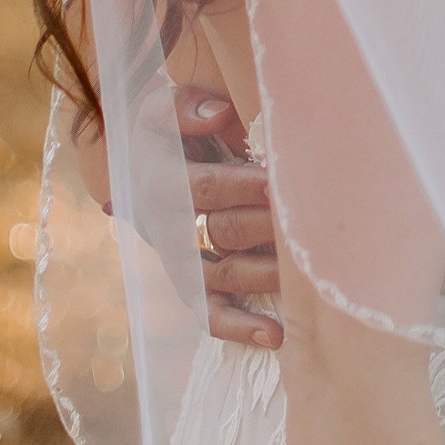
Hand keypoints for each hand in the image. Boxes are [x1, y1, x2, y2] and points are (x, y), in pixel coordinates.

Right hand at [176, 87, 284, 349]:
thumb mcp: (166, 107)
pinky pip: (208, 312)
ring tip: (300, 284)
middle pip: (219, 233)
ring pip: (218, 277)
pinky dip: (238, 327)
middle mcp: (168, 225)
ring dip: (260, 278)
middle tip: (303, 230)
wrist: (142, 160)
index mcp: (161, 179)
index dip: (239, 186)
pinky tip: (274, 336)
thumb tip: (219, 114)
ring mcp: (179, 259)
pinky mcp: (190, 283)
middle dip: (263, 231)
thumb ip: (187, 108)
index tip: (276, 183)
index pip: (204, 188)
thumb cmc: (170, 128)